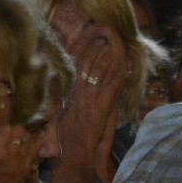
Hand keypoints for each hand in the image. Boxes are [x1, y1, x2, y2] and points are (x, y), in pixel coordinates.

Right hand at [58, 24, 126, 155]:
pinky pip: (112, 84)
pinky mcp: (102, 106)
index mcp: (67, 89)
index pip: (74, 62)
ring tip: (115, 39)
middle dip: (97, 44)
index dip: (83, 46)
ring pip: (101, 69)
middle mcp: (78, 90)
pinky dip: (118, 71)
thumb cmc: (65, 134)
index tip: (90, 34)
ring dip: (109, 52)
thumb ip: (62, 92)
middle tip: (106, 31)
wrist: (73, 151)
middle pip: (88, 60)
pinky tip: (124, 61)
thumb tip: (64, 77)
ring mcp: (91, 97)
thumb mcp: (57, 109)